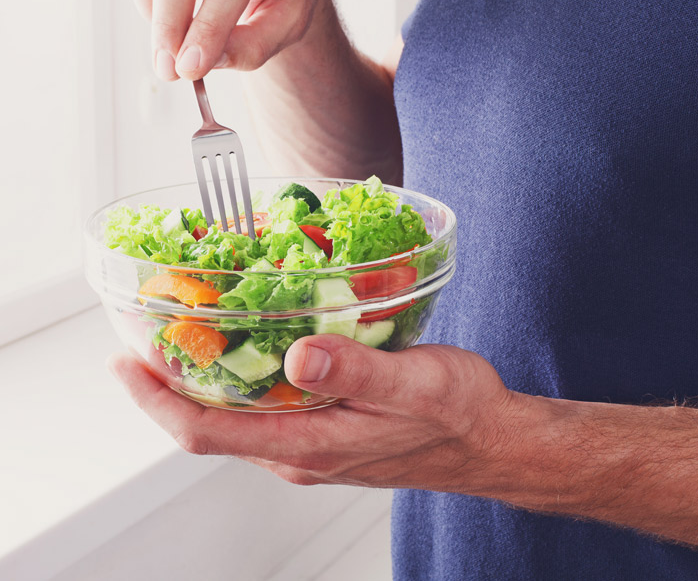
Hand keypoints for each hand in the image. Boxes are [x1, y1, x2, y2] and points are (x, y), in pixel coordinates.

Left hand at [108, 335, 515, 491]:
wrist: (487, 441)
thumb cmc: (457, 415)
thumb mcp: (414, 384)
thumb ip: (356, 371)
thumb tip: (300, 354)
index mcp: (309, 446)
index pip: (206, 432)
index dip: (155, 399)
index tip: (124, 361)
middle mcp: (300, 452)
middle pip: (210, 423)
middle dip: (168, 384)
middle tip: (145, 332)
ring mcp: (311, 445)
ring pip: (236, 416)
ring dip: (204, 380)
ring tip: (185, 333)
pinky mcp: (326, 431)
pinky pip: (266, 410)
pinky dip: (243, 379)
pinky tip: (250, 345)